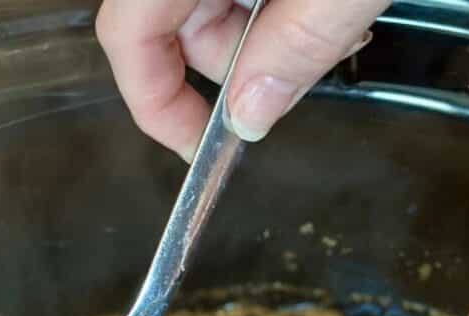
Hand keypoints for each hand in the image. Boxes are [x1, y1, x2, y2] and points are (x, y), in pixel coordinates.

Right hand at [95, 0, 387, 160]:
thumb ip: (297, 43)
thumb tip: (250, 117)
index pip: (127, 34)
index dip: (154, 102)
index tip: (196, 148)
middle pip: (173, 24)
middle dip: (239, 60)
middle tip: (309, 55)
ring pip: (212, 5)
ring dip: (271, 29)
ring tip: (341, 11)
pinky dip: (278, 2)